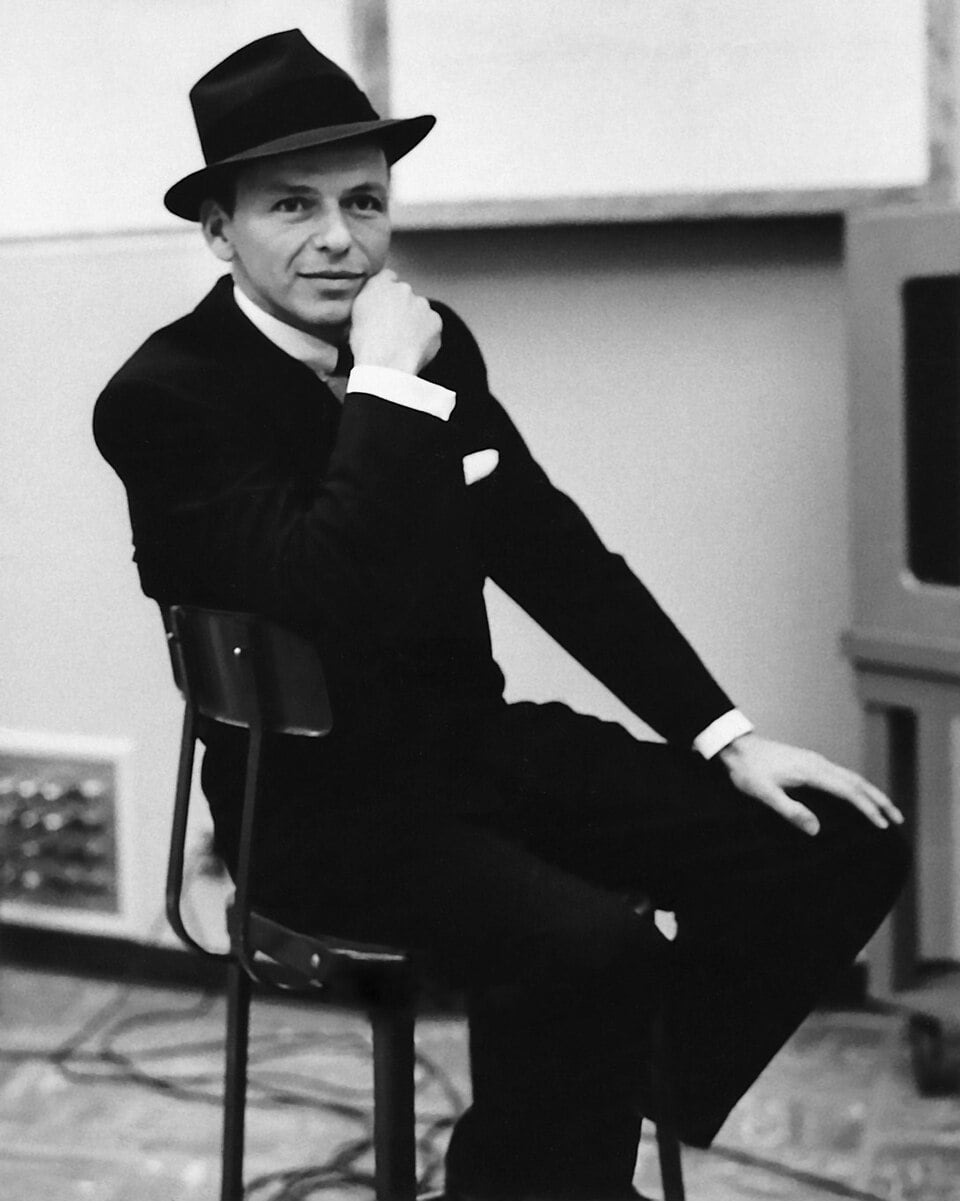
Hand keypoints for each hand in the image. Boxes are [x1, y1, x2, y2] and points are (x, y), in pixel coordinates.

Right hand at [349, 268, 441, 375]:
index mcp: (379, 285)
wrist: (387, 363)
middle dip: (402, 307)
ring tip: (404, 341)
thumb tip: (373, 303)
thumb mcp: (354, 317)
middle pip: (406, 295)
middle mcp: (403, 289)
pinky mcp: (436, 321)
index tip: (386, 304)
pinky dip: (427, 335)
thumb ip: (367, 301)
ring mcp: (422, 305)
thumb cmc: (366, 344)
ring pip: (421, 310)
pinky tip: (414, 347)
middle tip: (394, 328)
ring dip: (416, 320)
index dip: (387, 291)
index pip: (388, 277)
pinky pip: (432, 326)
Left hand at [717, 732, 903, 835]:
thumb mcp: (763, 793)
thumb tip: (817, 830)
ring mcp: (814, 760)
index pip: (848, 791)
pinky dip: (856, 786)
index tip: (883, 825)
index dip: (868, 809)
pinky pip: (841, 774)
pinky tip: (856, 795)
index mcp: (811, 771)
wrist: (735, 746)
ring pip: (851, 776)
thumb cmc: (747, 770)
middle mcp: (818, 763)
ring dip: (870, 792)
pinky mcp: (809, 762)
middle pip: (857, 781)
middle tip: (898, 819)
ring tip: (885, 809)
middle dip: (879, 800)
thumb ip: (790, 810)